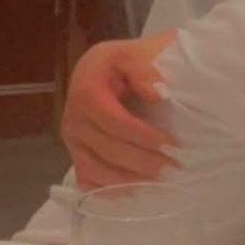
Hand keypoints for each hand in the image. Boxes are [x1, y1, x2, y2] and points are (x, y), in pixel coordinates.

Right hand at [62, 40, 174, 189]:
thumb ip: (147, 69)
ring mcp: (72, 137)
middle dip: (142, 162)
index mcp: (87, 89)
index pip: (115, 121)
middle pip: (107, 148)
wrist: (109, 66)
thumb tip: (156, 93)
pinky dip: (106, 188)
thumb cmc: (130, 61)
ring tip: (157, 183)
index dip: (143, 137)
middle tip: (173, 168)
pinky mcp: (75, 150)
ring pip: (95, 168)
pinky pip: (86, 176)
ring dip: (127, 179)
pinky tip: (131, 191)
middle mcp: (73, 116)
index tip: (171, 145)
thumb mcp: (140, 53)